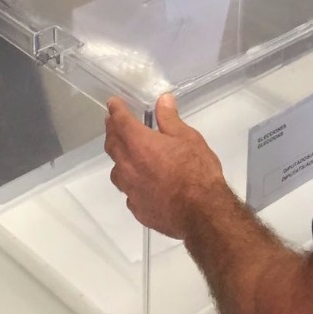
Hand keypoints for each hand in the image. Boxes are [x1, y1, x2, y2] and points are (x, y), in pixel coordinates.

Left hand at [106, 93, 226, 240]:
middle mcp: (128, 166)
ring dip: (119, 159)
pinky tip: (142, 185)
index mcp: (139, 144)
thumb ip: (170, 119)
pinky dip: (132, 183)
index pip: (120, 121)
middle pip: (112, 145)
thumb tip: (162, 100)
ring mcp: (130, 190)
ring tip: (126, 155)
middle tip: (113, 123)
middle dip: (112, 131)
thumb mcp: (188, 138)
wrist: (201, 214)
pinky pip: (128, 192)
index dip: (115, 110)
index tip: (112, 103)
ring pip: (116, 170)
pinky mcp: (137, 209)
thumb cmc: (196, 171)